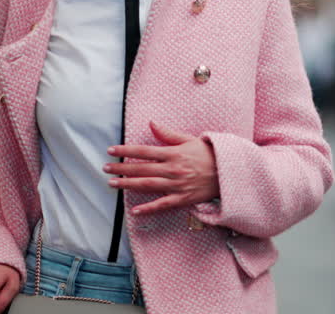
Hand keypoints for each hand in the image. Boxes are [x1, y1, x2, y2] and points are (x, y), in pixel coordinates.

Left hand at [105, 122, 219, 215]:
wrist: (229, 171)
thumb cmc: (209, 154)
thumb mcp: (190, 139)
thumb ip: (168, 134)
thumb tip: (151, 123)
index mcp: (174, 153)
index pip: (144, 151)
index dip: (126, 150)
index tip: (111, 150)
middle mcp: (173, 169)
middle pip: (142, 169)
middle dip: (121, 169)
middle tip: (105, 169)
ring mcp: (177, 185)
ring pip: (148, 186)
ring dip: (129, 185)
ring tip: (113, 184)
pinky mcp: (183, 199)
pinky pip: (163, 205)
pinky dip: (149, 209)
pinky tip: (135, 211)